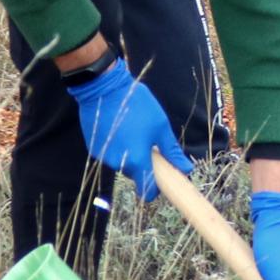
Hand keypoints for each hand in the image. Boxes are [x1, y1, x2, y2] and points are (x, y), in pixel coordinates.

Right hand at [65, 54, 192, 199]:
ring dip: (128, 153)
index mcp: (137, 161)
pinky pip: (110, 154)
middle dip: (142, 163)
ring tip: (131, 130)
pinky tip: (118, 128)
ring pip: (122, 163)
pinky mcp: (94, 149)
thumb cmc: (137, 105)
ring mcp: (104, 157)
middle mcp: (119, 164)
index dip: (154, 188)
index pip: (147, 191)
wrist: (103, 88)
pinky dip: (116, 146)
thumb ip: (171, 151)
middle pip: (135, 174)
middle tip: (147, 142)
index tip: (160, 179)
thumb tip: (185, 169)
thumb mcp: (160, 126)